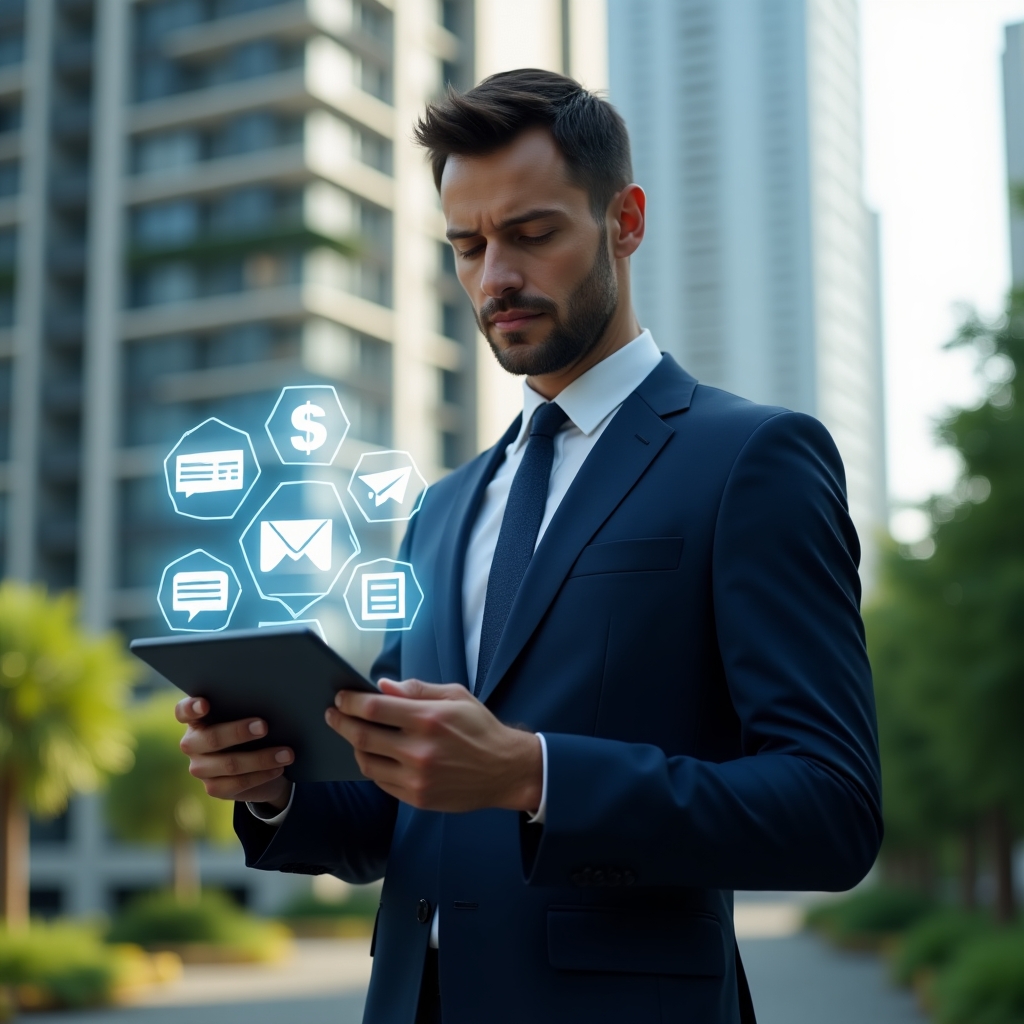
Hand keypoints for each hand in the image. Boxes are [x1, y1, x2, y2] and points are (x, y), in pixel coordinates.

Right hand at [176, 697, 293, 807]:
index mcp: (197, 719)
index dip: (191, 708)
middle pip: (211, 738)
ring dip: (261, 758)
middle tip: (265, 727)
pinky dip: (261, 775)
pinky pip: (237, 783)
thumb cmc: (253, 727)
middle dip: (239, 732)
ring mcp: (200, 768)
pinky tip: (279, 768)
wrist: (260, 763)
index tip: (205, 704)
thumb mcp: (248, 716)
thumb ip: (247, 709)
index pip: (183, 711)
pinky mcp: (213, 787)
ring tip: (287, 753)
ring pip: (229, 764)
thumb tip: (270, 702)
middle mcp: (192, 743)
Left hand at [325, 679, 542, 813]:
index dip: (350, 702)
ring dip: (354, 746)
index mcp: (428, 719)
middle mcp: (419, 750)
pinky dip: (372, 766)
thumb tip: (382, 686)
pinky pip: (381, 781)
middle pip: (362, 736)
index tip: (340, 698)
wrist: (504, 770)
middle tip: (332, 714)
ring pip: (366, 762)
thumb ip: (416, 690)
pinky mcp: (417, 798)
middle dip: (341, 722)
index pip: (374, 709)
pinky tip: (373, 755)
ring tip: (353, 734)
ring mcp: (416, 778)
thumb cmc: (480, 728)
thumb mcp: (455, 696)